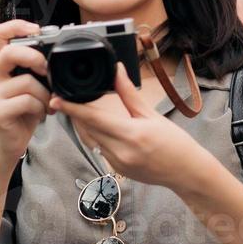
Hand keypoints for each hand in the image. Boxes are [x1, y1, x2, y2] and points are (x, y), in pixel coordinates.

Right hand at [0, 20, 51, 167]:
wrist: (5, 147)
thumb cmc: (19, 114)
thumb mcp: (25, 87)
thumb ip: (31, 70)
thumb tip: (53, 55)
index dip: (16, 26)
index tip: (36, 31)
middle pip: (9, 52)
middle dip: (35, 58)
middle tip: (47, 71)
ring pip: (26, 81)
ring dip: (44, 93)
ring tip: (46, 104)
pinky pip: (27, 101)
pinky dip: (40, 107)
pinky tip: (40, 114)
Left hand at [49, 63, 212, 193]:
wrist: (186, 173)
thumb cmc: (175, 143)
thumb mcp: (152, 115)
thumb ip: (129, 94)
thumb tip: (117, 71)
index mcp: (131, 135)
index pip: (93, 118)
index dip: (72, 108)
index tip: (56, 99)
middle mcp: (120, 152)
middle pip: (87, 129)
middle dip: (76, 113)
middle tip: (66, 97)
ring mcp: (117, 163)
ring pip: (91, 139)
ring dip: (85, 124)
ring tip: (79, 108)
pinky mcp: (117, 169)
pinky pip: (100, 148)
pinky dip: (97, 135)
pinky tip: (100, 126)